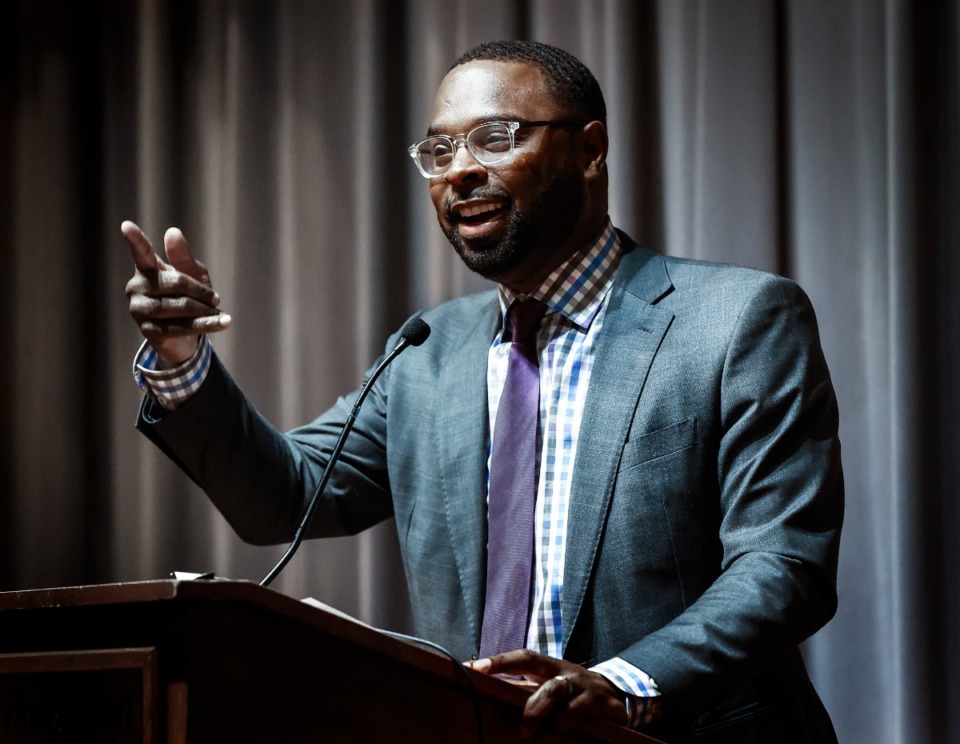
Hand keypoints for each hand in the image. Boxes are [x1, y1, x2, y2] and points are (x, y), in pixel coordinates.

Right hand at [123, 221, 230, 365]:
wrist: (185, 335)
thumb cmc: (188, 297)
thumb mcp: (192, 274)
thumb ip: (183, 257)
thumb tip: (172, 232)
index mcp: (147, 269)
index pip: (141, 252)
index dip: (135, 239)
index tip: (126, 225)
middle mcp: (137, 287)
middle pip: (176, 282)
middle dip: (201, 291)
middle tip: (216, 299)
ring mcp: (139, 310)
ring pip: (181, 306)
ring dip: (205, 310)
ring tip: (218, 312)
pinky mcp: (149, 331)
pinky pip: (183, 327)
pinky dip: (208, 324)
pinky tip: (224, 322)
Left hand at [467, 650, 627, 736]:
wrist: (618, 696)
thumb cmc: (574, 693)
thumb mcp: (551, 689)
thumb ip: (525, 692)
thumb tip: (489, 694)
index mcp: (548, 667)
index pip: (520, 657)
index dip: (497, 660)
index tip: (472, 666)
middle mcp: (562, 670)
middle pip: (533, 661)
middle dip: (507, 669)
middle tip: (489, 688)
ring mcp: (581, 683)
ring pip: (554, 687)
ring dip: (536, 708)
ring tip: (526, 728)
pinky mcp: (599, 700)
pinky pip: (577, 708)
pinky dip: (564, 721)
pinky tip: (558, 731)